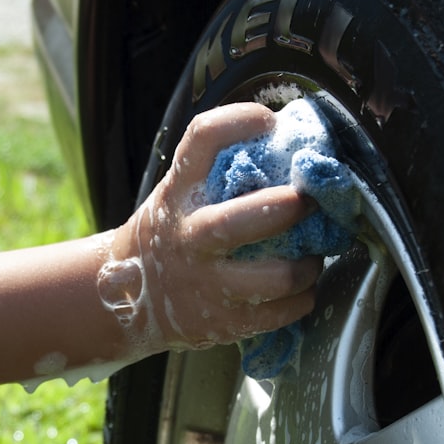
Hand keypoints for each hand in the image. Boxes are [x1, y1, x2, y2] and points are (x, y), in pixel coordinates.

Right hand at [104, 103, 321, 355]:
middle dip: (285, 208)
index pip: (202, 139)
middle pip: (236, 222)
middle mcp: (189, 237)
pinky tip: (300, 287)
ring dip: (307, 265)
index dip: (239, 121)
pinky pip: (282, 312)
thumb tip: (290, 137)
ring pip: (274, 278)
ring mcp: (206, 284)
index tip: (269, 122)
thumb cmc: (173, 233)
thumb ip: (220, 172)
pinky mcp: (224, 322)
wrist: (131, 299)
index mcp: (179, 193)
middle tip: (309, 200)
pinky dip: (303, 297)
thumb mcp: (179, 195)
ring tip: (312, 256)